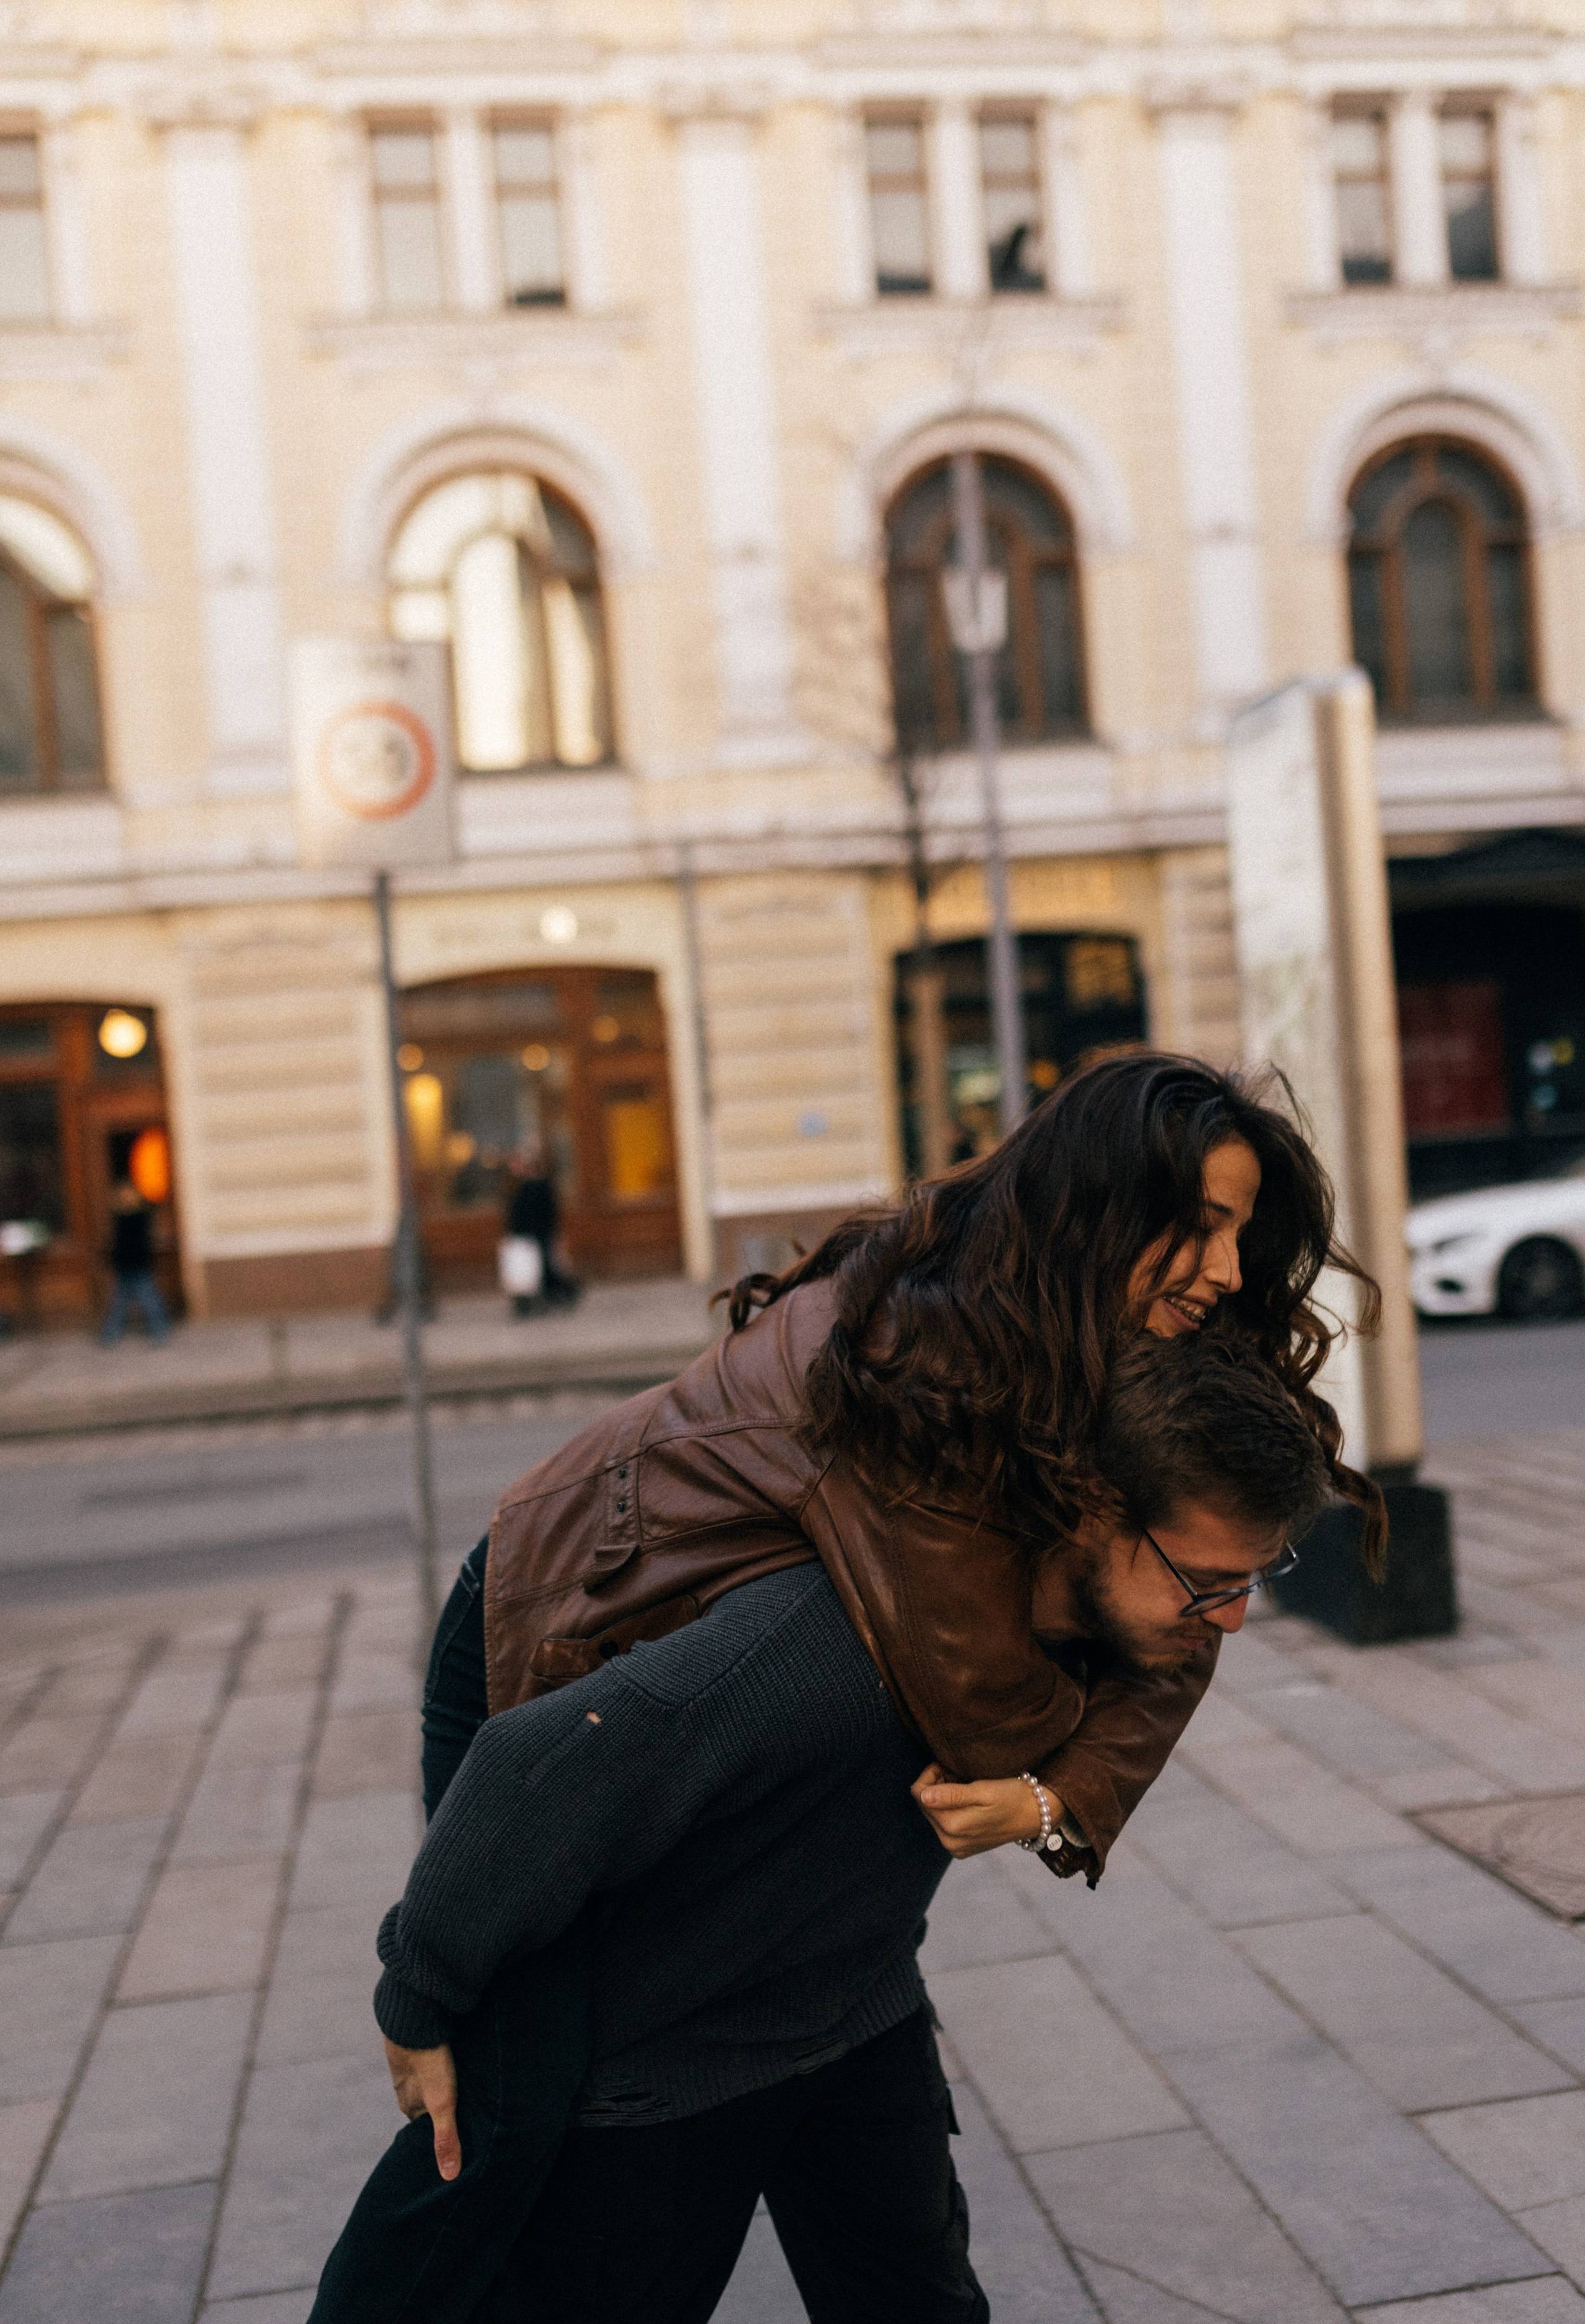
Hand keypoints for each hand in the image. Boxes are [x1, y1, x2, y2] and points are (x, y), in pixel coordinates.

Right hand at [384, 2037, 459, 2179]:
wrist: (413, 2014)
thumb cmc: (429, 2061)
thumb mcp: (442, 2103)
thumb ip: (446, 2137)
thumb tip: (449, 2176)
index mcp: (408, 2102)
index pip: (425, 2124)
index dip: (442, 2127)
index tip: (460, 2128)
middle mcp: (404, 2083)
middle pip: (426, 2099)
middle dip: (443, 2102)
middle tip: (466, 2103)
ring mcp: (408, 2059)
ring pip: (428, 2075)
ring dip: (442, 2078)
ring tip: (465, 2079)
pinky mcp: (416, 2038)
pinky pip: (428, 2052)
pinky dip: (440, 2056)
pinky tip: (454, 2053)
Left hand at [911, 1763, 1058, 1858]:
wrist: (1034, 1815)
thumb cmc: (1010, 1797)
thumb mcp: (983, 1791)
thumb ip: (951, 1795)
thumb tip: (922, 1795)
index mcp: (953, 1827)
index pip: (920, 1794)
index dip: (931, 1774)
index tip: (948, 1765)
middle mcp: (949, 1843)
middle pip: (925, 1805)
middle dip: (936, 1785)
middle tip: (958, 1774)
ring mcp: (955, 1848)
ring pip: (933, 1813)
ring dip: (943, 1796)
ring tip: (965, 1786)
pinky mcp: (960, 1849)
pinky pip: (944, 1824)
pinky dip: (950, 1809)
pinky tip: (967, 1801)